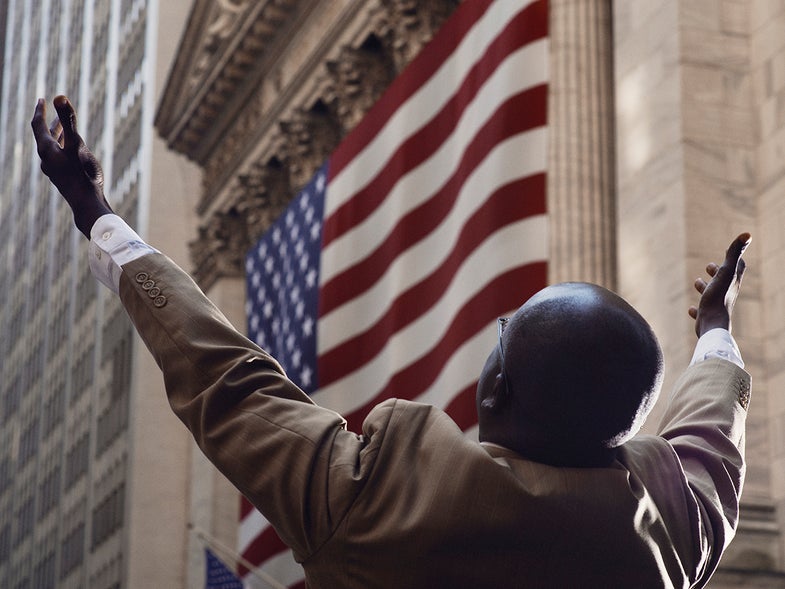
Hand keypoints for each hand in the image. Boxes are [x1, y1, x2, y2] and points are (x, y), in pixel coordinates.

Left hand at [31, 96, 112, 237]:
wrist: (87, 204)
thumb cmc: (82, 174)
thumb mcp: (76, 144)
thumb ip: (68, 120)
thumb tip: (59, 96)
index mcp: (47, 149)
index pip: (38, 125)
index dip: (40, 111)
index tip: (42, 99)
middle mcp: (47, 159)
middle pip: (44, 136)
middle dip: (49, 122)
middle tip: (51, 109)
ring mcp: (54, 169)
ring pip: (52, 147)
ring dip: (57, 135)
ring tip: (64, 128)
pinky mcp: (62, 178)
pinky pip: (59, 157)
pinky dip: (63, 148)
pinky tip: (73, 152)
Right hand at [688, 233, 749, 336]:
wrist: (713, 324)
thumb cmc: (718, 298)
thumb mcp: (725, 271)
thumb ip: (734, 253)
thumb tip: (747, 234)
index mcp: (732, 282)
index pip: (738, 267)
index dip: (734, 258)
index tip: (729, 251)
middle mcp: (726, 293)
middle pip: (725, 280)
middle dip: (718, 272)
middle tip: (710, 266)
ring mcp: (716, 306)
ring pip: (712, 295)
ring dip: (705, 287)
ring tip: (697, 282)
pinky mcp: (706, 317)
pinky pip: (701, 312)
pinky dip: (697, 309)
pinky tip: (691, 309)